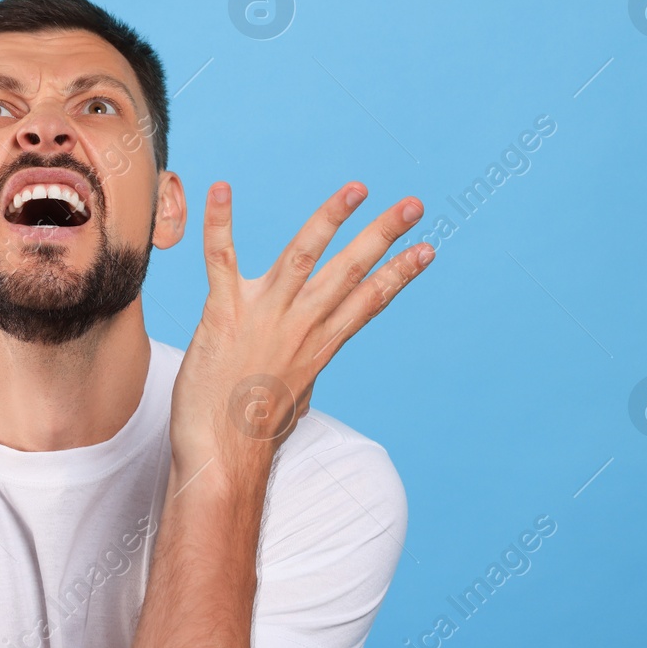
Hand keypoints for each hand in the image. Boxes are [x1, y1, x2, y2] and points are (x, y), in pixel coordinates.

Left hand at [168, 181, 432, 482]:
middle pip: (351, 272)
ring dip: (331, 218)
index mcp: (319, 345)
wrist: (222, 459)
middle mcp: (301, 326)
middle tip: (413, 205)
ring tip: (357, 189)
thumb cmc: (247, 434)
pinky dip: (219, 221)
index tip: (427, 249)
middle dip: (384, 235)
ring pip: (304, 255)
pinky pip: (221, 257)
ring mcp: (264, 316)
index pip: (369, 301)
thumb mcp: (289, 399)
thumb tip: (303, 382)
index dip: (399, 274)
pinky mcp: (224, 313)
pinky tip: (221, 188)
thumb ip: (298, 375)